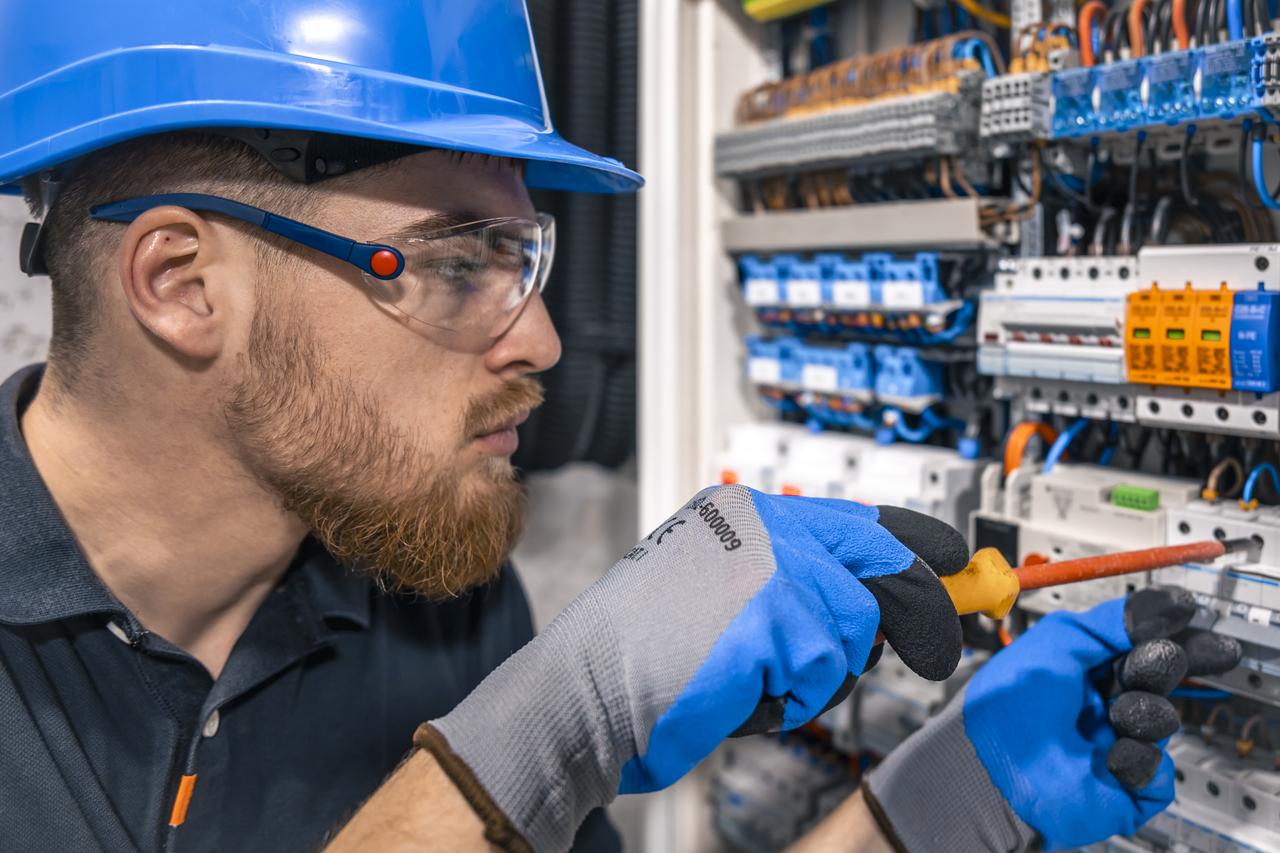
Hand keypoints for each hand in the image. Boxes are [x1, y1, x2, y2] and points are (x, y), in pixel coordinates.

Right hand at [418, 485, 964, 850]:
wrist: (586, 687)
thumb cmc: (645, 654)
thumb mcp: (723, 594)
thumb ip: (793, 583)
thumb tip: (877, 604)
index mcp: (745, 515)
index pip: (855, 516)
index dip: (914, 543)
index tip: (953, 562)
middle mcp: (760, 526)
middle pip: (879, 564)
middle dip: (917, 612)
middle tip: (938, 648)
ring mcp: (766, 565)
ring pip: (852, 628)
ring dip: (819, 671)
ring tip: (756, 676)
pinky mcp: (771, 613)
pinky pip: (822, 671)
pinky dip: (791, 697)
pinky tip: (740, 690)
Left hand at [865, 588, 1242, 852]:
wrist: (993, 767)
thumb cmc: (1009, 704)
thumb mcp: (1058, 642)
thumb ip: (1112, 621)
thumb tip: (1167, 604)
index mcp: (1085, 668)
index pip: (1140, 645)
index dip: (1169, 633)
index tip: (1194, 617)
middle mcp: (1102, 704)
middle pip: (1158, 678)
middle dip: (1159, 666)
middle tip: (1150, 665)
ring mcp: (1115, 745)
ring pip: (1163, 720)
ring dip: (1143, 713)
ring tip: (1115, 715)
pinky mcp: (1126, 788)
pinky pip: (1160, 772)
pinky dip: (1139, 761)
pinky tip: (1112, 757)